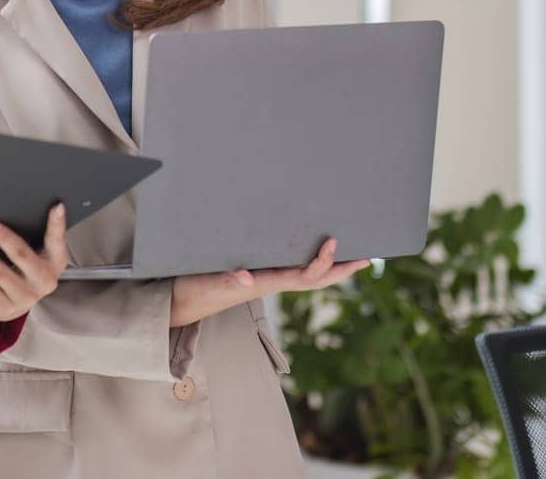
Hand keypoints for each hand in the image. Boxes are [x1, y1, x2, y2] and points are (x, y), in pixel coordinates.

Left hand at [0, 203, 69, 322]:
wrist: (17, 302)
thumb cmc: (27, 268)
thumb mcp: (39, 254)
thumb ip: (37, 236)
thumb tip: (20, 208)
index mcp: (55, 262)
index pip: (56, 239)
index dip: (57, 223)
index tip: (56, 206)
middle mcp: (43, 280)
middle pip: (21, 255)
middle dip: (4, 238)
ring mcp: (24, 295)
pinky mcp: (5, 305)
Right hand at [168, 237, 370, 327]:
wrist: (179, 302)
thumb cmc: (193, 289)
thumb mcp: (207, 282)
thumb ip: (225, 279)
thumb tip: (245, 277)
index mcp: (263, 283)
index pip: (301, 276)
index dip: (320, 262)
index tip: (333, 242)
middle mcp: (269, 282)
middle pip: (314, 280)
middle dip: (340, 270)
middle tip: (367, 259)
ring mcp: (264, 280)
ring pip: (305, 276)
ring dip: (331, 268)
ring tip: (352, 256)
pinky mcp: (256, 276)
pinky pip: (291, 269)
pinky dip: (309, 261)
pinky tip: (314, 252)